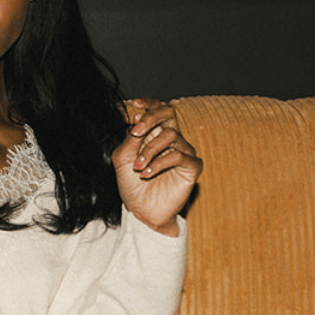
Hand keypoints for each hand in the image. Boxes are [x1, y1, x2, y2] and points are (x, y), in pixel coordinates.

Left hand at [113, 99, 200, 236]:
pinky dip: (159, 163)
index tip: (133, 104)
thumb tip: (136, 118)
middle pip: (169, 113)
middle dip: (151, 117)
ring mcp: (183, 152)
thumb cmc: (132, 185)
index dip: (148, 103)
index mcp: (155, 134)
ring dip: (149, 150)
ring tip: (137, 167)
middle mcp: (171, 140)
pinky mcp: (192, 167)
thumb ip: (130, 138)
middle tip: (136, 131)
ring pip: (171, 135)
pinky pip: (179, 155)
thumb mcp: (123, 158)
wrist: (142, 211)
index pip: (157, 110)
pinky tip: (146, 173)